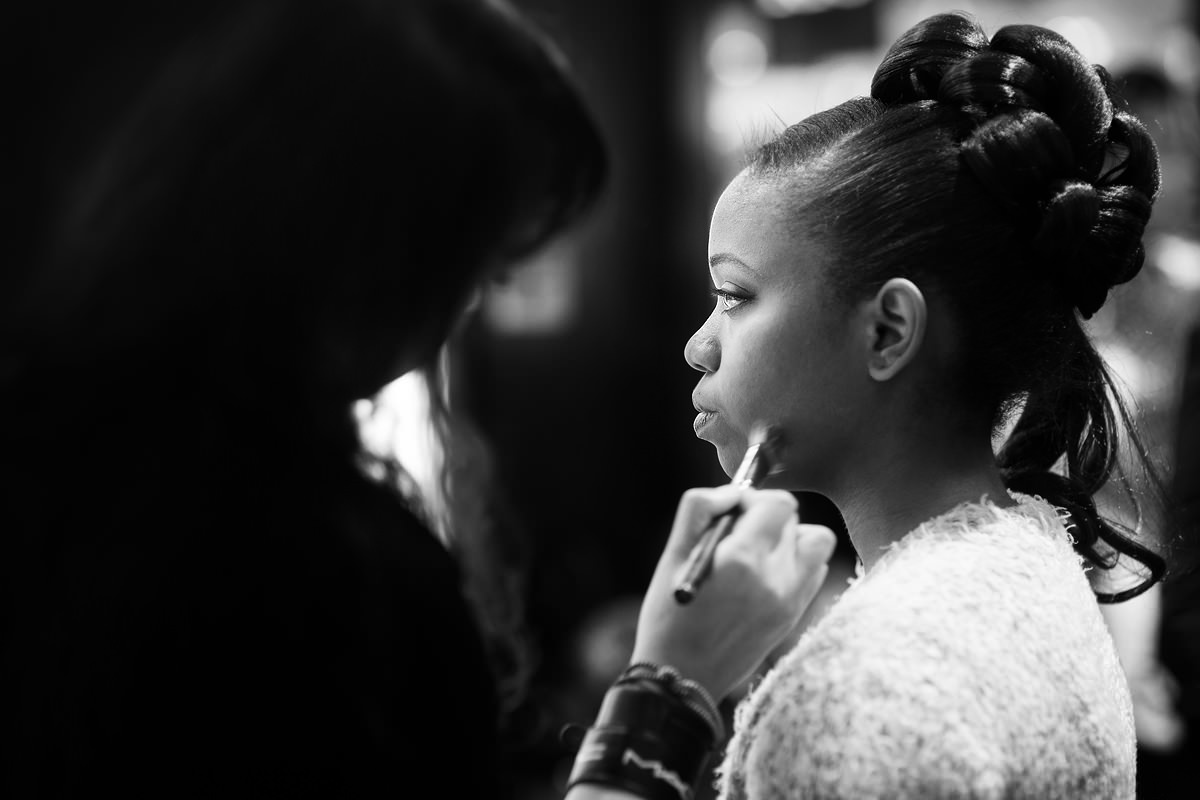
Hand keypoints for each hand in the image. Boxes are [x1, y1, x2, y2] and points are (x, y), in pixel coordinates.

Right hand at [630, 486, 836, 700]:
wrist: (682, 679)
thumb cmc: (668, 616)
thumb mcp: (672, 556)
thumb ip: (700, 509)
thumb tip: (732, 492)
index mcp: (742, 560)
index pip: (778, 503)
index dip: (752, 500)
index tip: (730, 514)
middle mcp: (775, 580)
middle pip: (795, 519)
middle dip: (766, 517)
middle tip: (736, 536)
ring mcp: (790, 602)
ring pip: (815, 543)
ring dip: (790, 539)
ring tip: (757, 555)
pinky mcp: (794, 619)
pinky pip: (813, 572)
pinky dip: (795, 565)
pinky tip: (764, 578)